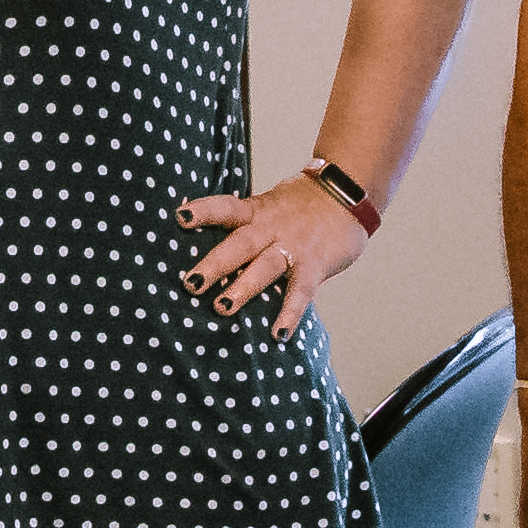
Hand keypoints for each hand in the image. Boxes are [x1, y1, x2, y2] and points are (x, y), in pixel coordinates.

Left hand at [174, 173, 372, 336]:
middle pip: (239, 245)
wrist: (348, 193)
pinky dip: (290, 312)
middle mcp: (271, 228)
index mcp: (257, 211)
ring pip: (265, 267)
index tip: (179, 216)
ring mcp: (294, 246)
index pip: (226, 207)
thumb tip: (208, 247)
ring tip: (221, 308)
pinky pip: (301, 291)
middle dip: (213, 264)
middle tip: (188, 283)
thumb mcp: (269, 204)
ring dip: (243, 288)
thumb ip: (245, 224)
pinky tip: (278, 334)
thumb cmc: (301, 205)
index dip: (203, 211)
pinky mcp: (316, 264)